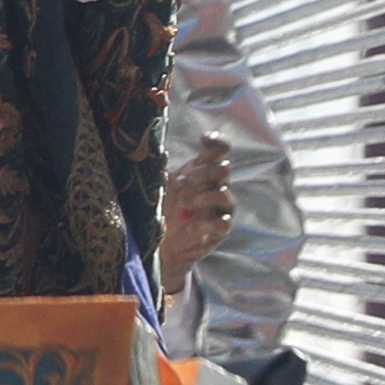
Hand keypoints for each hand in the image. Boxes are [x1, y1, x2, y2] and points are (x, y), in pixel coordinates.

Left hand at [159, 137, 236, 274]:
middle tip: (182, 183)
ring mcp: (221, 209)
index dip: (217, 141)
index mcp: (203, 171)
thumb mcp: (160, 188)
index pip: (220, 151)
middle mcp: (217, 186)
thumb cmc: (164, 210)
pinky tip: (189, 228)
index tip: (203, 139)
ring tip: (185, 204)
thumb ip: (161, 172)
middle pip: (223, 168)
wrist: (164, 246)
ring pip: (224, 193)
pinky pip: (224, 223)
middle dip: (202, 173)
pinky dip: (205, 224)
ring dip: (202, 197)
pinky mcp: (221, 231)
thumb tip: (162, 155)